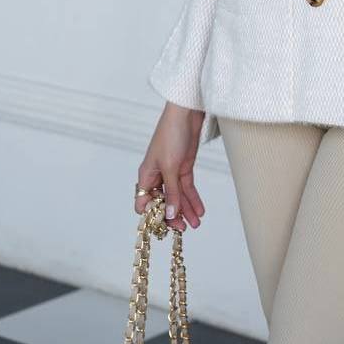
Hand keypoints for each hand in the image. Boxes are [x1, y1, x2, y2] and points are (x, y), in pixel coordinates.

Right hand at [135, 103, 205, 231]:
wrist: (187, 113)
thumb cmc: (171, 134)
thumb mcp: (171, 167)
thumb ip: (172, 192)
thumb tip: (169, 215)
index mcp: (146, 175)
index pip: (144, 203)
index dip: (152, 215)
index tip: (163, 227)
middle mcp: (157, 176)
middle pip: (162, 202)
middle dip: (172, 216)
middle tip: (184, 229)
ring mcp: (172, 172)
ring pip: (177, 197)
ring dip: (185, 210)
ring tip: (196, 225)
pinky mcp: (184, 167)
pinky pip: (187, 188)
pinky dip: (193, 199)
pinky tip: (199, 211)